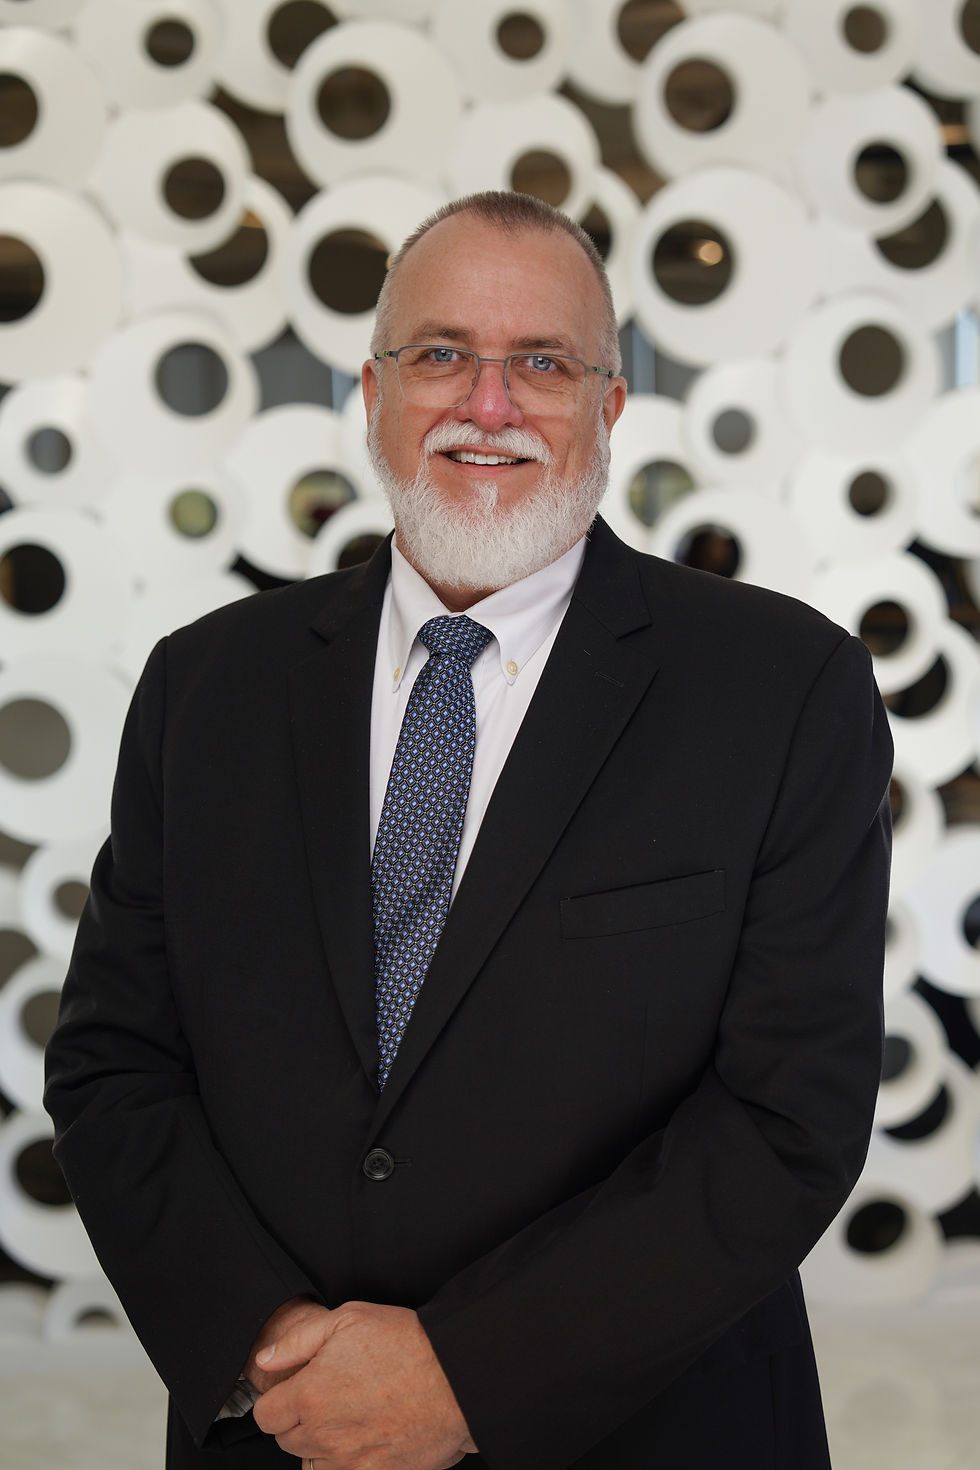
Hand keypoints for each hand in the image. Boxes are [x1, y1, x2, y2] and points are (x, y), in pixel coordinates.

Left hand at [252, 1300, 476, 1467]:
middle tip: (325, 1395)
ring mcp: (350, 1461)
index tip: (292, 1389)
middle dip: (298, 1419)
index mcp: (311, 1395)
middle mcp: (325, 1434)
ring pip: (313, 1462)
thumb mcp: (348, 1319)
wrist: (457, 1377)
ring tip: (349, 1413)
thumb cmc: (406, 1343)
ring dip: (321, 1442)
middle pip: (287, 1441)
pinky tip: (367, 1433)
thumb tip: (266, 1359)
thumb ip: (298, 1341)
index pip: (266, 1415)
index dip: (276, 1399)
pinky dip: (348, 1459)